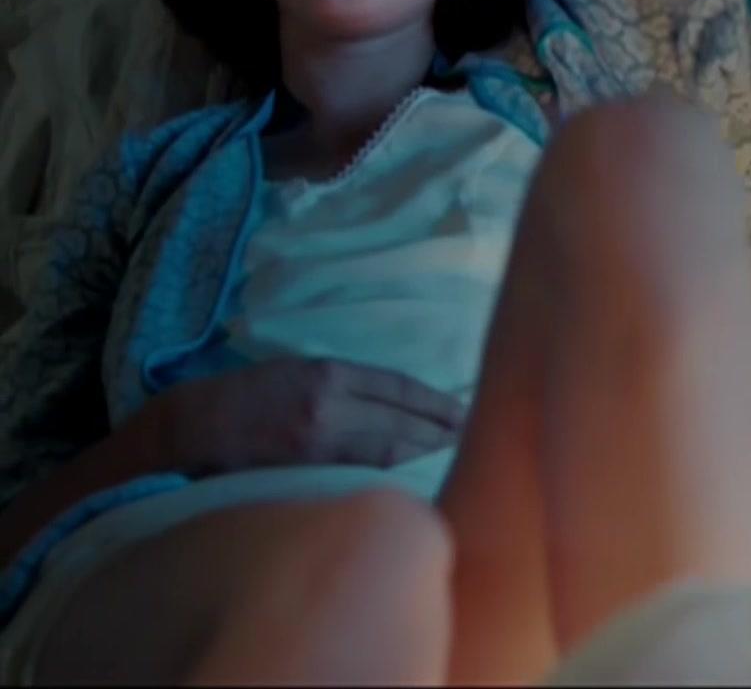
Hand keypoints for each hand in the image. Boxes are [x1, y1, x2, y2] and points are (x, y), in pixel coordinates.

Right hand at [139, 358, 466, 476]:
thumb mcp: (291, 373)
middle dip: (439, 428)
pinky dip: (392, 473)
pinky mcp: (304, 475)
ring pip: (388, 449)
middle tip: (471, 433)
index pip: (398, 387)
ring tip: (453, 452)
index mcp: (325, 373)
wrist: (181, 434)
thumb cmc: (237, 400)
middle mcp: (328, 405)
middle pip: (401, 419)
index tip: (461, 408)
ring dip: (425, 451)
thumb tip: (391, 403)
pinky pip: (361, 473)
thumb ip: (340, 385)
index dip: (434, 401)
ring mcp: (317, 443)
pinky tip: (412, 473)